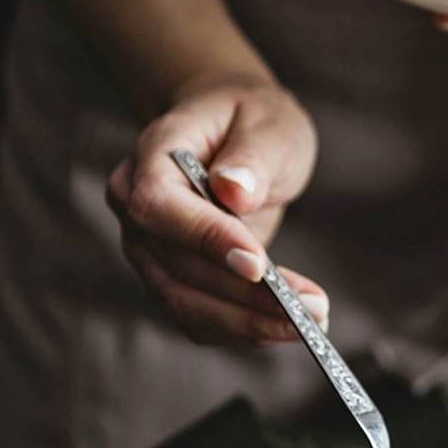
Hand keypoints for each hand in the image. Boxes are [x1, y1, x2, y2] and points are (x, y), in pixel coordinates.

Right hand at [106, 73, 323, 346]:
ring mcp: (150, 249)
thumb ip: (252, 156)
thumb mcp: (268, 123)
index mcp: (151, 158)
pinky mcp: (174, 277)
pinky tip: (287, 326)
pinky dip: (243, 328)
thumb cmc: (253, 119)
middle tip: (312, 308)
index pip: (159, 206)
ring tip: (311, 321)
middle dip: (247, 296)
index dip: (205, 239)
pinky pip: (199, 316)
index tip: (259, 266)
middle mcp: (136, 209)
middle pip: (178, 268)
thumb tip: (234, 191)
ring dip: (249, 323)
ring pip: (186, 303)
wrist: (236, 132)